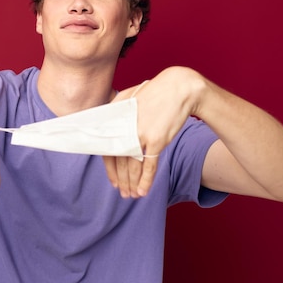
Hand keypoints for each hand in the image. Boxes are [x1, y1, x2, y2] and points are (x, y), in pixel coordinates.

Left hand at [102, 67, 204, 197]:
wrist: (179, 88)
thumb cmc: (153, 93)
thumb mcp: (127, 98)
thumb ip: (115, 115)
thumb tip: (104, 132)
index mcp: (114, 119)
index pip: (107, 150)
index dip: (110, 169)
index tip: (113, 180)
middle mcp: (123, 128)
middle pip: (119, 162)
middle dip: (121, 180)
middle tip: (122, 192)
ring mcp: (139, 135)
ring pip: (132, 167)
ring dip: (132, 183)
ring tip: (132, 195)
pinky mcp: (156, 140)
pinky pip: (149, 165)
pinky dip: (146, 180)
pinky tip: (143, 191)